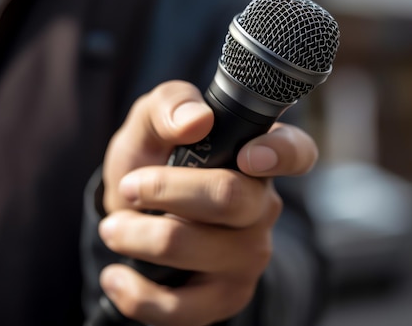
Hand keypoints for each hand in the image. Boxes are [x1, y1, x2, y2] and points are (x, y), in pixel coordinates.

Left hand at [99, 80, 317, 325]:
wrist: (134, 219)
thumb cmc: (153, 163)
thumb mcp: (149, 124)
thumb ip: (169, 106)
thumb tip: (195, 120)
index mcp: (256, 156)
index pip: (297, 152)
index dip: (279, 153)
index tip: (247, 155)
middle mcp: (263, 206)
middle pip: (228, 196)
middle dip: (163, 190)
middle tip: (128, 187)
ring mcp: (249, 255)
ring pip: (191, 245)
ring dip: (136, 236)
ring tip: (115, 228)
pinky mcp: (226, 297)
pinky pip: (182, 307)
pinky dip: (136, 292)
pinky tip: (118, 276)